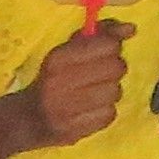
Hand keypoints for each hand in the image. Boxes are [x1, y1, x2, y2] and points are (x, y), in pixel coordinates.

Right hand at [21, 20, 130, 152]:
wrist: (27, 118)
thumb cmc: (52, 78)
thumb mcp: (68, 50)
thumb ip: (100, 35)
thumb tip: (131, 28)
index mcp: (59, 59)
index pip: (108, 45)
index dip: (112, 46)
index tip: (106, 51)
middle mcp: (62, 83)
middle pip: (116, 68)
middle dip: (113, 68)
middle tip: (101, 73)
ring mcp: (67, 109)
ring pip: (115, 92)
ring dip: (110, 91)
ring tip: (94, 92)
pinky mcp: (76, 130)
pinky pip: (109, 114)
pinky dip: (105, 110)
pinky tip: (90, 108)